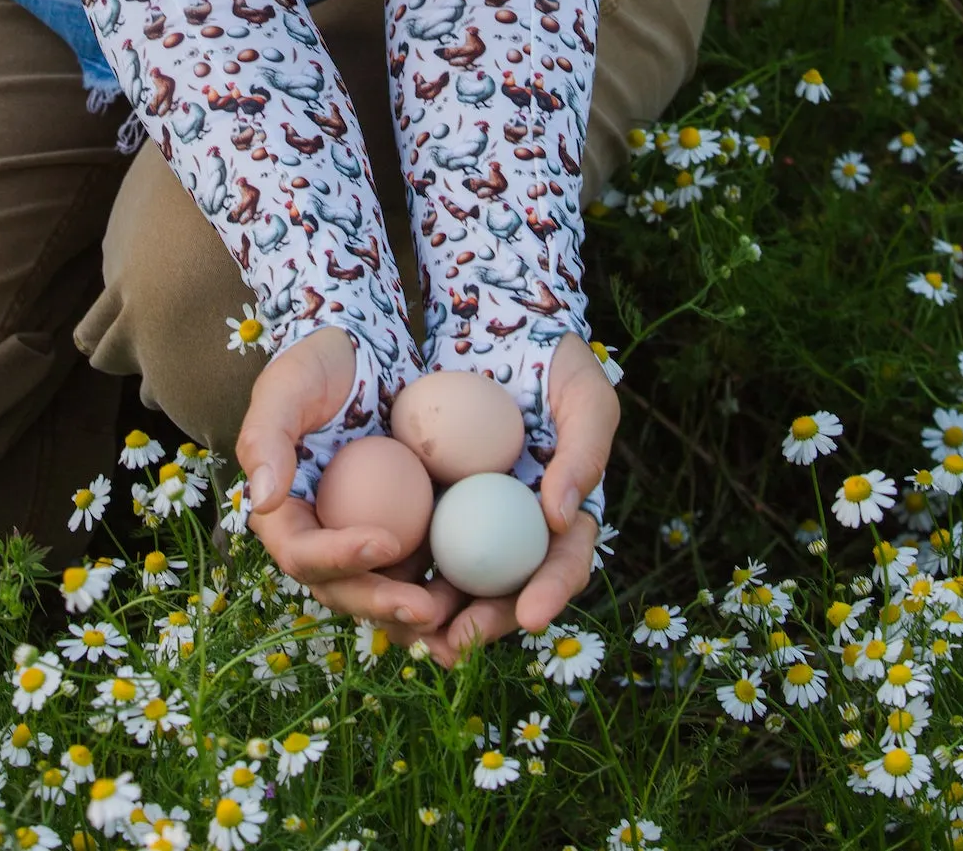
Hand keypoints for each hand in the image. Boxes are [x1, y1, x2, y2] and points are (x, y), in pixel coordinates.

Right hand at [234, 327, 455, 630]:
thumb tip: (264, 499)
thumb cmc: (321, 363)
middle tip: (426, 609)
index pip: (303, 552)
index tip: (386, 542)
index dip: (340, 557)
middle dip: (383, 605)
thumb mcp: (287, 385)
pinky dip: (447, 590)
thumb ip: (267, 437)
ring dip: (417, 615)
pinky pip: (423, 570)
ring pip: (385, 593)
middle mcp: (322, 537)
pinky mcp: (406, 531)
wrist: (368, 351)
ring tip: (458, 620)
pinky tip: (481, 597)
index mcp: (285, 514)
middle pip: (345, 589)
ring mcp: (365, 538)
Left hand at [386, 332, 618, 667]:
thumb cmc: (553, 358)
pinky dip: (398, 572)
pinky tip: (376, 589)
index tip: (528, 614)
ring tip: (414, 637)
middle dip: (483, 625)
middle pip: (506, 590)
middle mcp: (516, 524)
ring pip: (456, 580)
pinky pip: (413, 544)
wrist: (490, 320)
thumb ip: (586, 451)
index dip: (551, 592)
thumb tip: (558, 516)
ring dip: (436, 615)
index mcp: (562, 511)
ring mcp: (470, 515)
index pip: (562, 563)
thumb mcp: (584, 394)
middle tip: (455, 642)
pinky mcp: (424, 502)